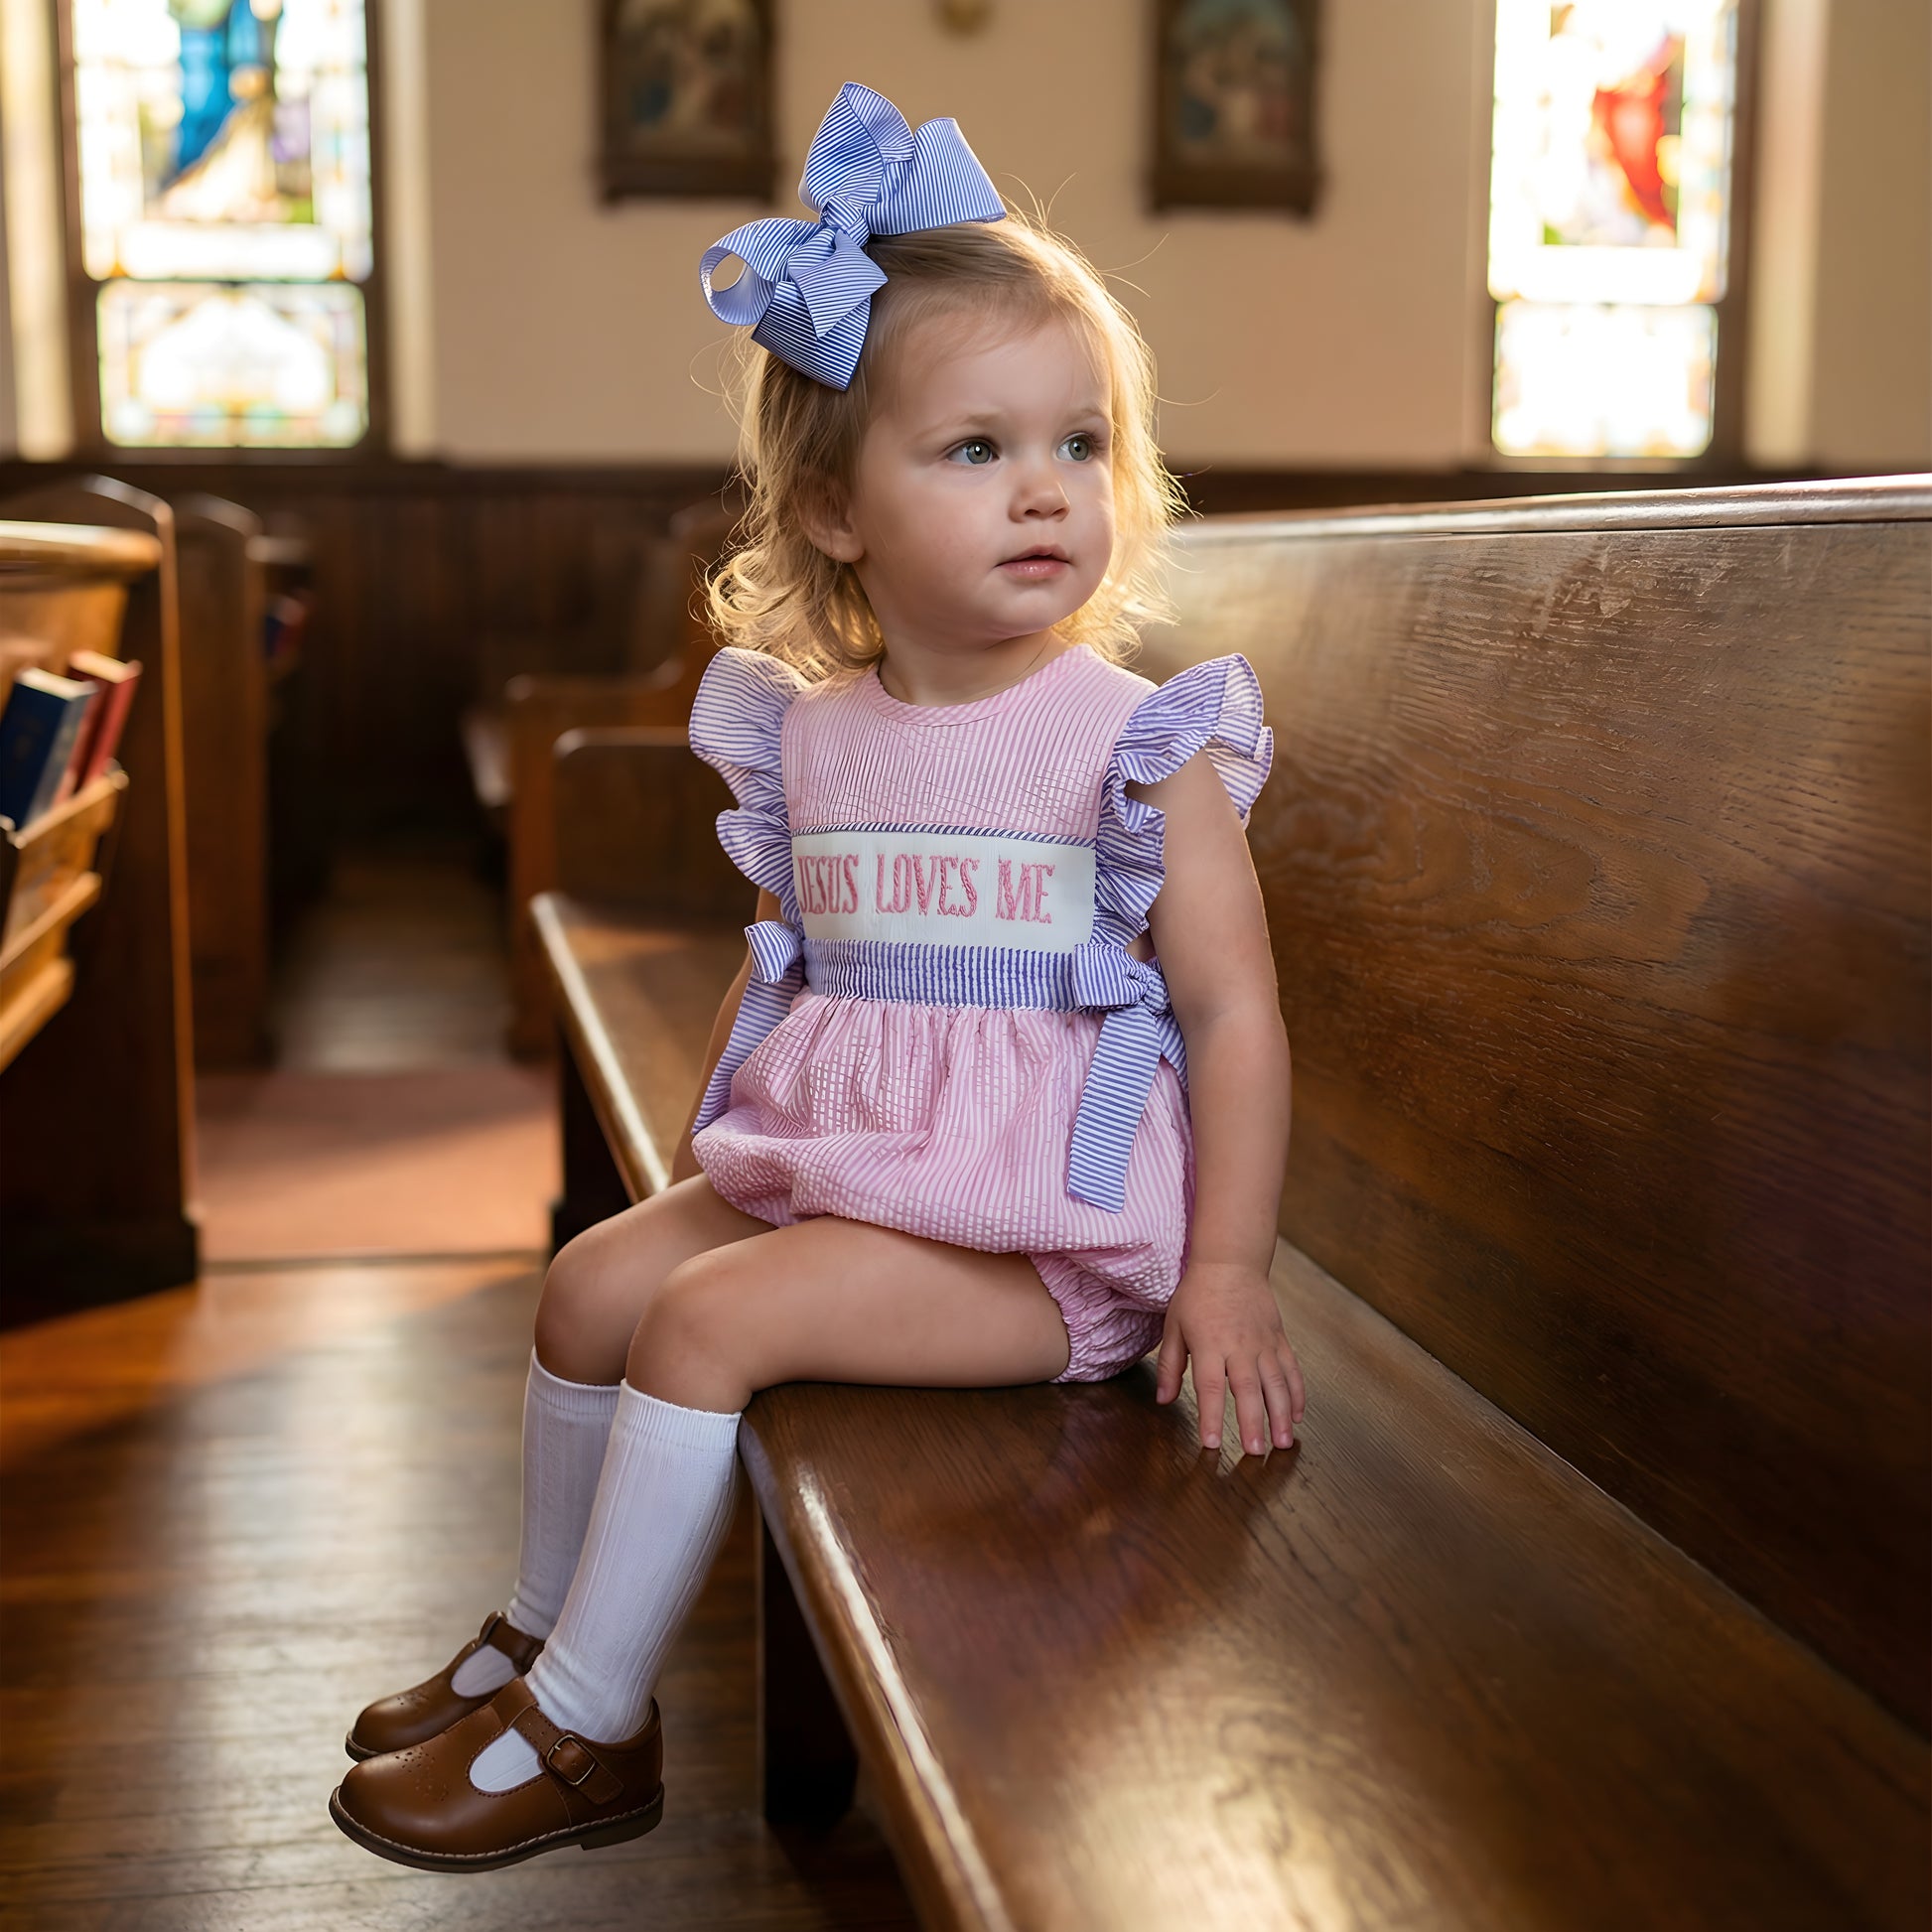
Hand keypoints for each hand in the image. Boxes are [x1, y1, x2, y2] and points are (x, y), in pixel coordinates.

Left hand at [1155, 1259, 1305, 1455]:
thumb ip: (1170, 1364)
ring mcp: (1263, 1343)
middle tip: (1256, 1453)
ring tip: (1283, 1443)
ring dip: (1281, 1415)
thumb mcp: (1174, 1325)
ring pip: (1276, 1383)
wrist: (1232, 1262)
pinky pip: (1292, 1370)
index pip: (1209, 1386)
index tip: (1212, 1443)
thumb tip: (1163, 1400)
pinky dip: (1298, 1394)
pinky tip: (1298, 1417)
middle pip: (1248, 1389)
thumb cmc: (1198, 1294)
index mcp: (1209, 1344)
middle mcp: (1239, 1346)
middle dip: (1253, 1423)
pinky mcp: (1279, 1339)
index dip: (1211, 1416)